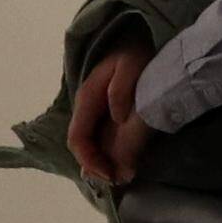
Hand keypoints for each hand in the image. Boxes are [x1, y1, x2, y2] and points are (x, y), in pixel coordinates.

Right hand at [69, 45, 151, 187]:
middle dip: (99, 167)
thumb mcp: (132, 65)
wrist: (144, 41)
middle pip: (84, 147)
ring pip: (95, 147)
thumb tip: (116, 118)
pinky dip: (116, 157)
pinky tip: (129, 166)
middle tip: (121, 181)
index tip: (110, 173)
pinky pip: (108, 142)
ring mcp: (100, 114)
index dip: (90, 160)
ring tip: (126, 177)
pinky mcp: (114, 118)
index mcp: (88, 98)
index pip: (78, 138)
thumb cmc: (138, 51)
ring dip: (107, 165)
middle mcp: (90, 109)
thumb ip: (122, 90)